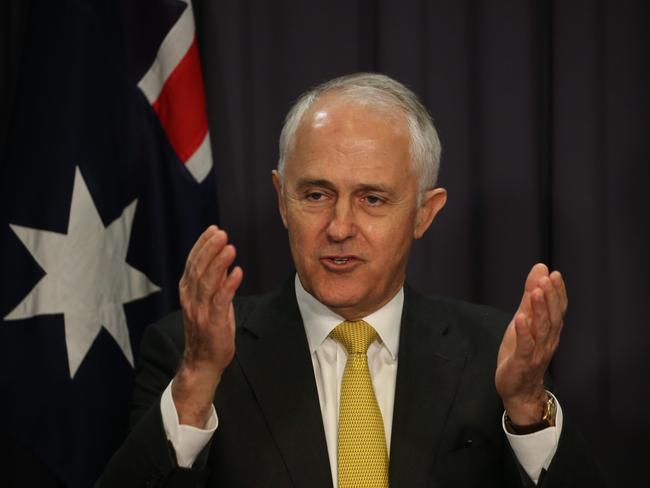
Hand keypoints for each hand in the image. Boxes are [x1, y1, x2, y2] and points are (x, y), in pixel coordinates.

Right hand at [172, 226, 242, 426]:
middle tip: (222, 233)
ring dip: (218, 263)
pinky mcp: (213, 323)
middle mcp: (191, 299)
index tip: (213, 230)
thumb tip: (221, 259)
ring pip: (207, 282)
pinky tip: (238, 272)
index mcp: (188, 291)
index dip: (202, 245)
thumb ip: (213, 281)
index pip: (193, 262)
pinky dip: (228, 286)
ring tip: (230, 247)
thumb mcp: (209, 300)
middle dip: (210, 249)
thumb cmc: (208, 329)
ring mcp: (200, 311)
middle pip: (198, 268)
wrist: (203, 362)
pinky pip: (220, 301)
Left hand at [495, 263, 566, 425]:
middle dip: (550, 297)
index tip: (555, 274)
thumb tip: (540, 269)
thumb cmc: (522, 352)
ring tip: (535, 292)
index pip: (558, 309)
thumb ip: (530, 297)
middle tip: (546, 278)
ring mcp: (536, 352)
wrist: (518, 389)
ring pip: (541, 330)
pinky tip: (520, 318)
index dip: (557, 292)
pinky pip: (525, 347)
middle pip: (552, 317)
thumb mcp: (523, 320)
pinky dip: (523, 333)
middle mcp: (547, 341)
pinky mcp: (522, 362)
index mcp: (549, 331)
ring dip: (539, 310)